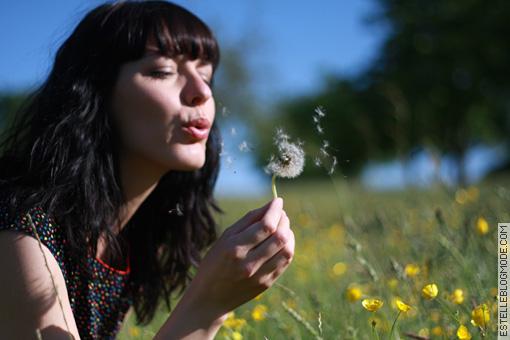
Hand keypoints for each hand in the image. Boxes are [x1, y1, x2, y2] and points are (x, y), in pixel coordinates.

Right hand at [182, 197, 294, 318]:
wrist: (209, 298)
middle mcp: (248, 263)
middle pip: (279, 237)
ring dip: (289, 233)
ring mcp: (259, 276)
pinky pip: (285, 262)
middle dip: (284, 220)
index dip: (275, 210)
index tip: (278, 201)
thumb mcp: (225, 238)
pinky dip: (288, 247)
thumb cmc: (215, 262)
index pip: (265, 226)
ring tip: (283, 226)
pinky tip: (282, 241)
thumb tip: (270, 206)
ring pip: (286, 250)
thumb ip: (247, 220)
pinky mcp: (266, 284)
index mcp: (234, 248)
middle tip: (280, 213)